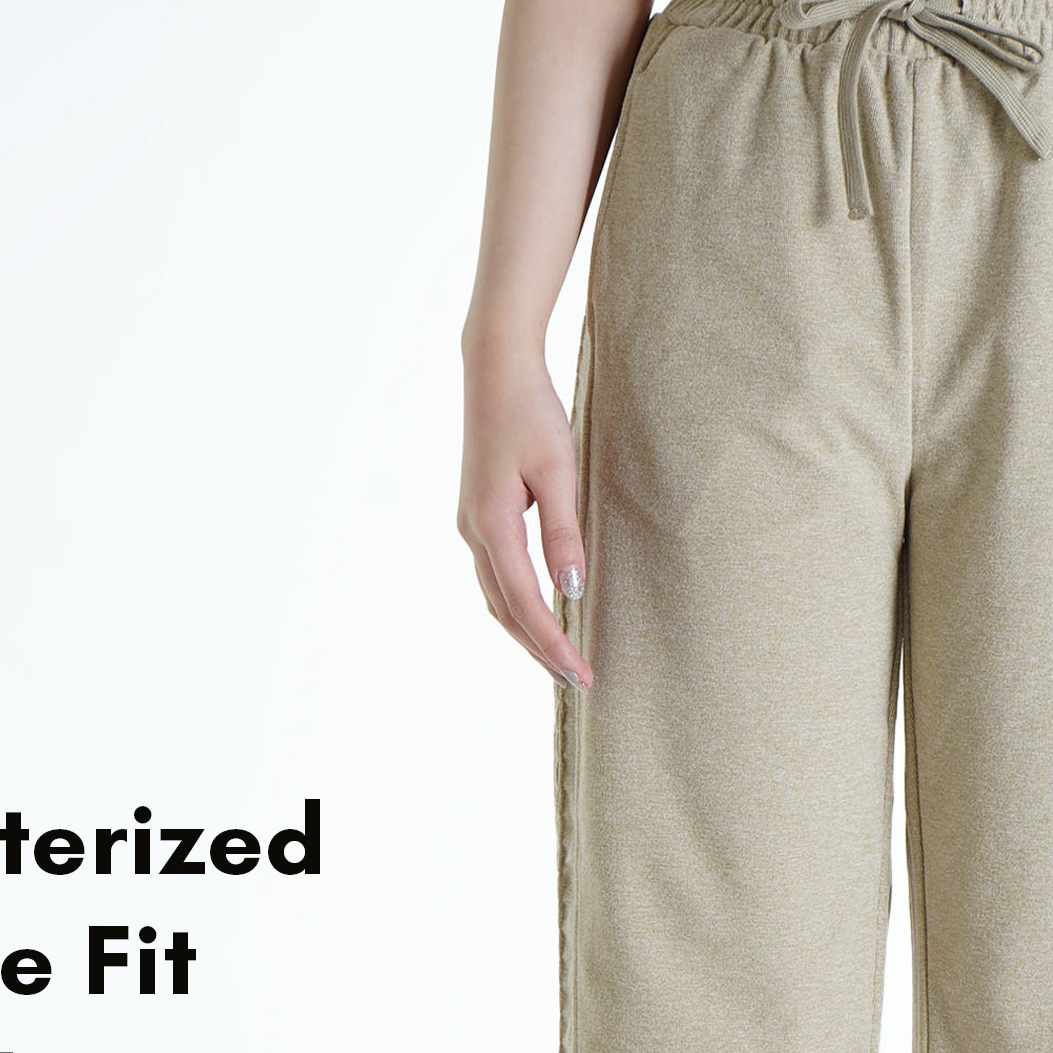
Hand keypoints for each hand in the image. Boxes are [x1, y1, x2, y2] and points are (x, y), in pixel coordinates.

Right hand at [457, 340, 593, 687]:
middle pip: (505, 611)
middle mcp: (474, 531)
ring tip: (561, 661)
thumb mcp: (557, 472)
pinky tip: (539, 617)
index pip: (525, 603)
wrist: (495, 370)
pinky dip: (517, 607)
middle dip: (540, 650)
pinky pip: (496, 578)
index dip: (553, 643)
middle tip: (578, 682)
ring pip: (497, 598)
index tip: (581, 673)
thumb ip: (564, 532)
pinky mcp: (478, 516)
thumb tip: (571, 589)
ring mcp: (471, 525)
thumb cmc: (532, 414)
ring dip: (527, 633)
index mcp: (491, 524)